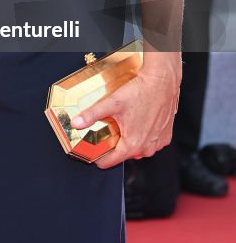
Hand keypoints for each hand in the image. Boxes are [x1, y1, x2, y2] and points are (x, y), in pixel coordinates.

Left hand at [71, 51, 180, 168]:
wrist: (162, 81)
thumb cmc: (140, 91)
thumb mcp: (112, 103)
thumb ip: (92, 115)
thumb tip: (76, 123)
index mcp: (133, 144)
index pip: (111, 161)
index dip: (99, 158)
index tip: (93, 152)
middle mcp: (147, 148)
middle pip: (124, 154)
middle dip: (116, 145)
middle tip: (110, 130)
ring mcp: (158, 143)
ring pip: (138, 149)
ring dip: (130, 140)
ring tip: (124, 124)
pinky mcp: (166, 136)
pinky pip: (150, 142)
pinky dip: (144, 136)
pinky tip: (139, 122)